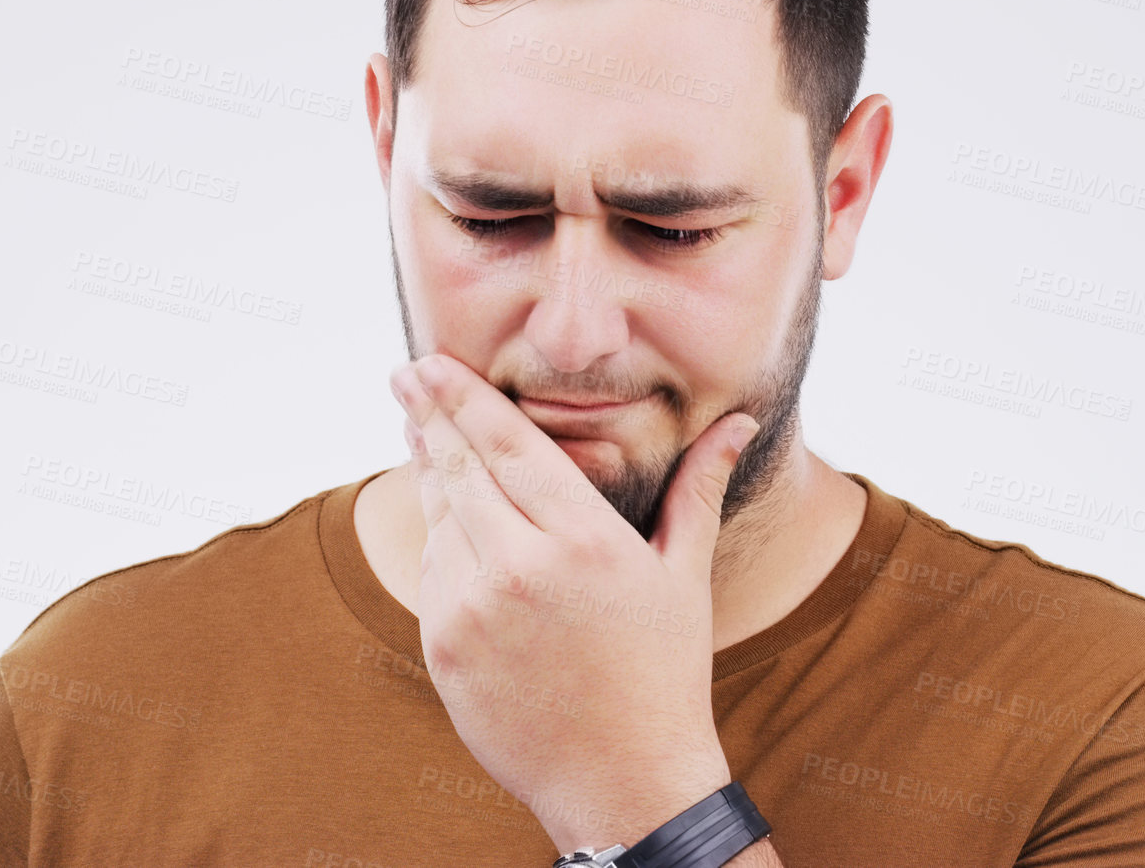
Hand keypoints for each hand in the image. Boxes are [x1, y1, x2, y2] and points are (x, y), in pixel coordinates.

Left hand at [389, 352, 760, 849]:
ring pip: (440, 518)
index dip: (466, 398)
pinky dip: (435, 537)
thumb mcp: (685, 575)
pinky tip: (441, 512)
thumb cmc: (663, 672)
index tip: (433, 362)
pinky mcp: (444, 649)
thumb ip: (699, 489)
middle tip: (406, 374)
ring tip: (418, 431)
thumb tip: (738, 421)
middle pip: (462, 470)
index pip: (510, 446)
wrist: (624, 782)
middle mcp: (522, 569)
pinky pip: (431, 573)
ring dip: (427, 471)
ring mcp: (474, 611)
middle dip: (428, 415)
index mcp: (585, 541)